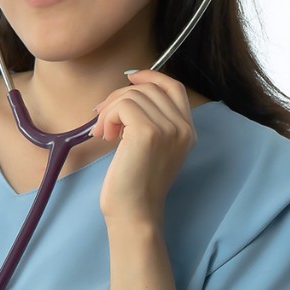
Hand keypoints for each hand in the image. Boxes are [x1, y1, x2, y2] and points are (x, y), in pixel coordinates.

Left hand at [92, 70, 196, 224]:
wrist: (134, 213)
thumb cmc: (135, 185)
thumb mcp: (150, 148)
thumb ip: (149, 120)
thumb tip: (128, 89)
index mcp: (187, 131)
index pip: (173, 87)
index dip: (151, 76)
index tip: (129, 78)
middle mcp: (183, 128)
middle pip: (149, 88)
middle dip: (119, 97)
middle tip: (102, 117)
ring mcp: (168, 129)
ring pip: (132, 95)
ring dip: (109, 110)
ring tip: (104, 133)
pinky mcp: (148, 132)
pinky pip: (122, 105)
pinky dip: (108, 116)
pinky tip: (106, 136)